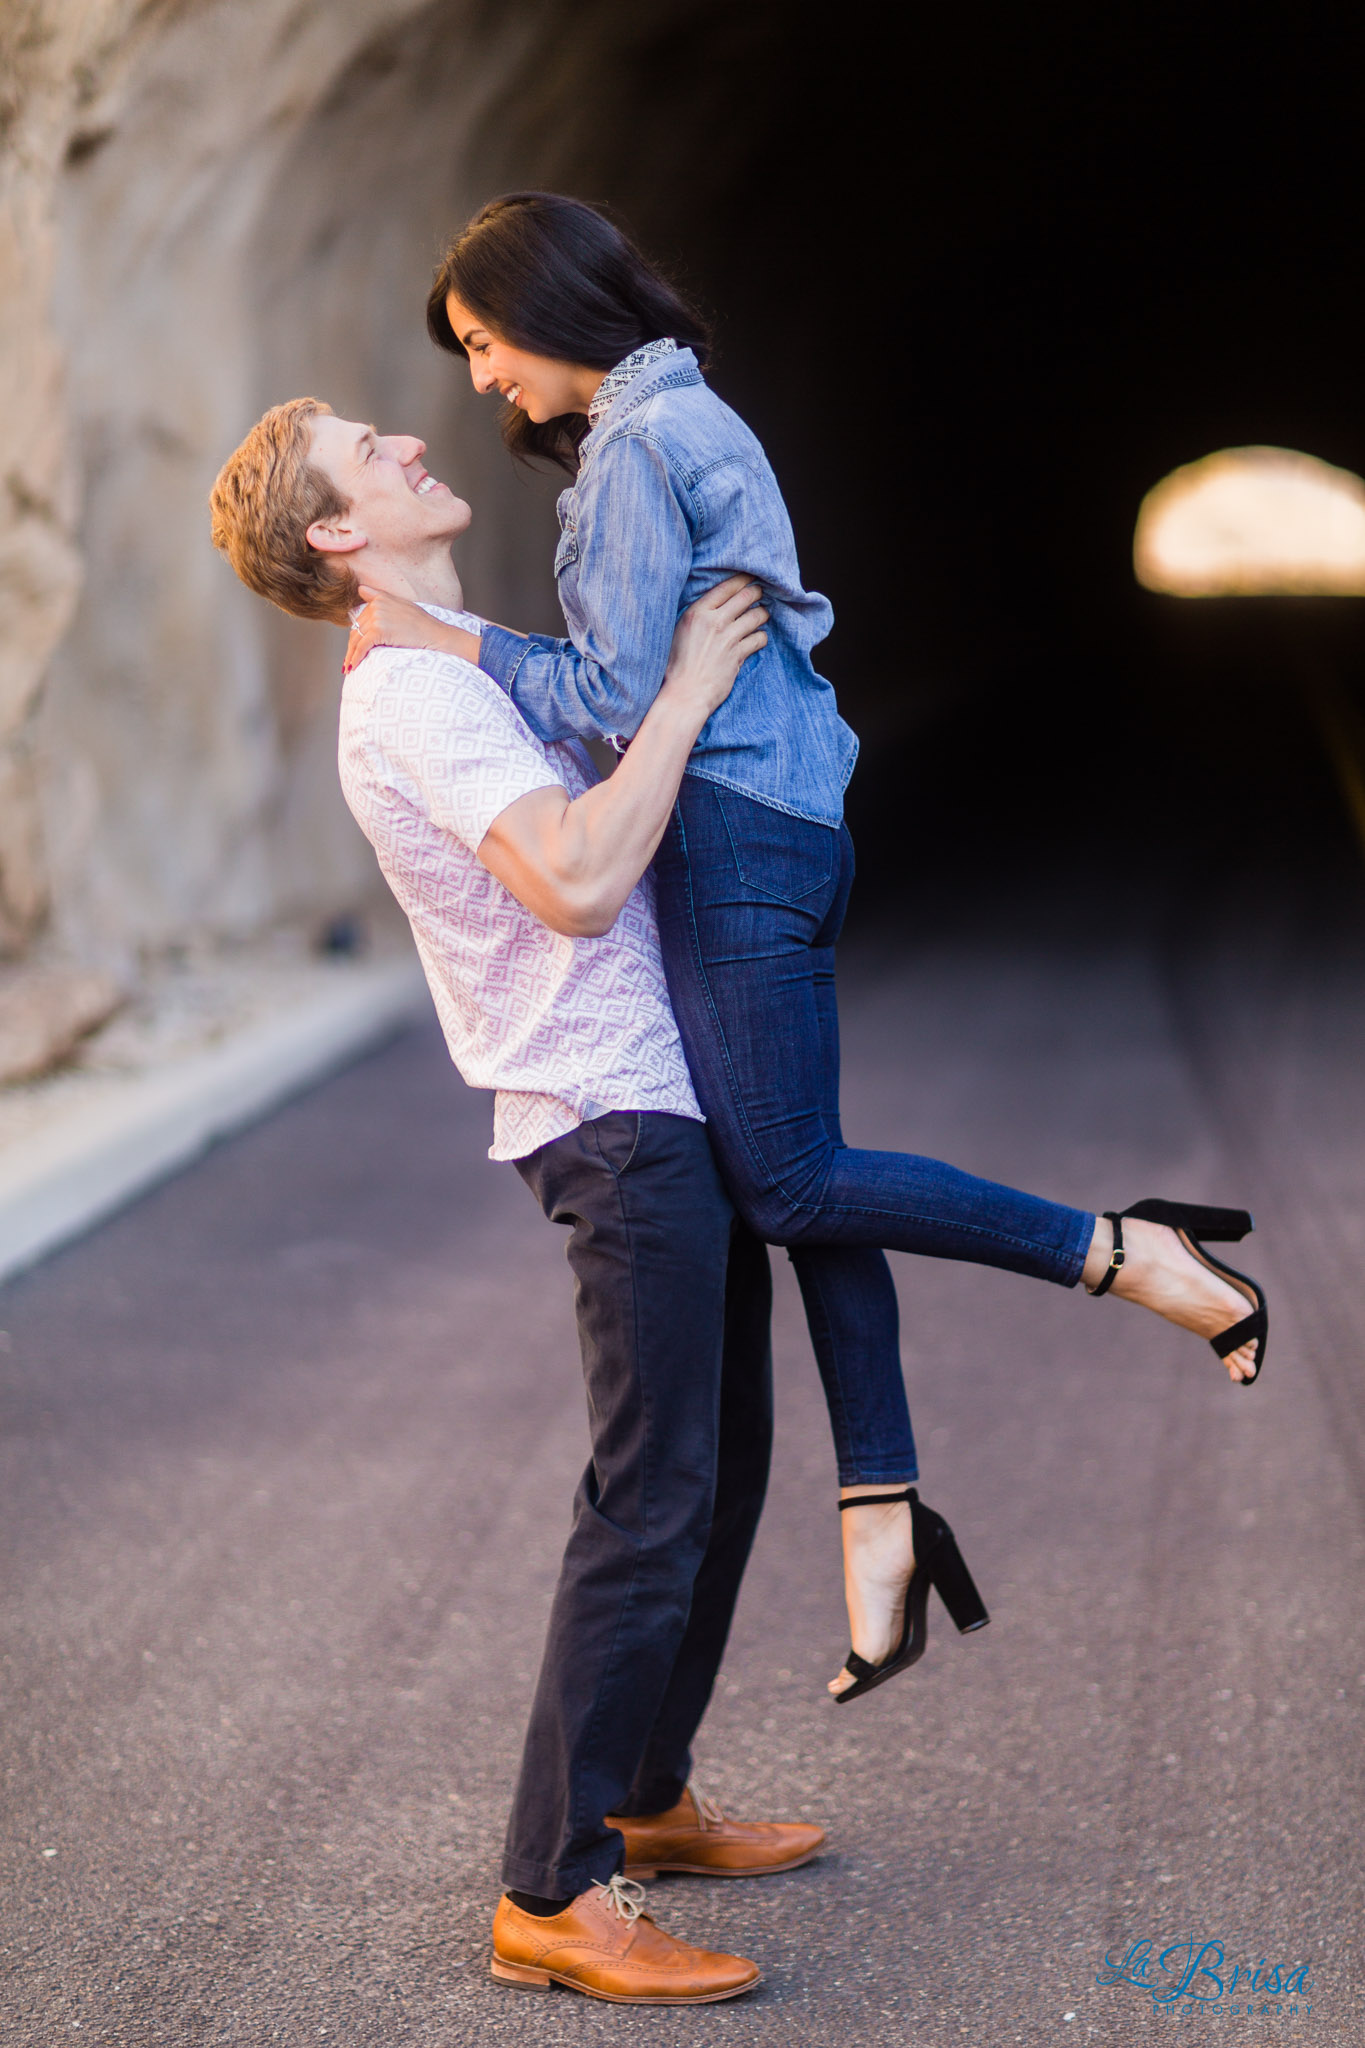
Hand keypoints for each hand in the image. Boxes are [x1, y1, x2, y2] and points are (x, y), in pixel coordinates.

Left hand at [344, 587, 443, 672]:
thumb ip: (379, 596)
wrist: (435, 634)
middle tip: (348, 661)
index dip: (356, 634)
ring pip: (356, 639)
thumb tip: (360, 588)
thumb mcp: (400, 603)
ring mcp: (377, 617)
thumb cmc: (422, 623)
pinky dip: (355, 658)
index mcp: (380, 598)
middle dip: (352, 647)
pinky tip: (352, 667)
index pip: (360, 618)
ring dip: (351, 655)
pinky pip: (362, 647)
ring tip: (348, 667)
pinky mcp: (379, 631)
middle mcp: (376, 605)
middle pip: (356, 629)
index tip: (353, 646)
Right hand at [661, 576, 767, 719]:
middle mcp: (714, 621)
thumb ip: (698, 616)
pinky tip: (757, 639)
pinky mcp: (738, 655)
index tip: (750, 577)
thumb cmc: (676, 666)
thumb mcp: (679, 632)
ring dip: (762, 614)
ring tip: (761, 615)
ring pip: (757, 616)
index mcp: (697, 612)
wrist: (683, 694)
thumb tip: (715, 605)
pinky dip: (761, 637)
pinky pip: (759, 638)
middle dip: (756, 592)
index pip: (726, 587)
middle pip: (745, 596)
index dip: (742, 579)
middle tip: (760, 593)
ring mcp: (728, 638)